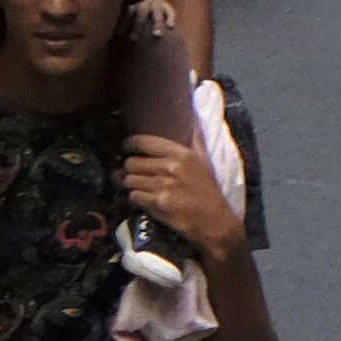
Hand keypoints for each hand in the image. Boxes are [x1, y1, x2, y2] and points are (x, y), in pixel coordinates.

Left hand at [122, 132, 233, 250]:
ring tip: (137, 186)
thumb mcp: (204, 161)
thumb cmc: (208, 192)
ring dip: (130, 184)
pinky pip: (133, 196)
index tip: (127, 148)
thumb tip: (194, 117)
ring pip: (129, 180)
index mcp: (181, 153)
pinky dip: (135, 198)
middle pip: (131, 162)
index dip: (129, 144)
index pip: (143, 142)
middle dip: (128, 169)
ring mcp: (164, 185)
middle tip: (132, 173)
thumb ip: (196, 139)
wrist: (214, 222)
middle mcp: (172, 167)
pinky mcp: (158, 203)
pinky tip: (144, 199)